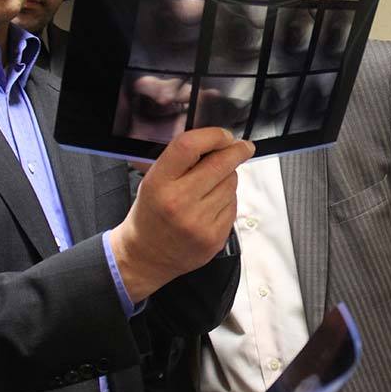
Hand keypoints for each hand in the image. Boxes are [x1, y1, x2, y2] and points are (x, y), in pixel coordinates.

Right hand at [110, 127, 253, 301]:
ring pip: (231, 183)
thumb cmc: (152, 213)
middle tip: (243, 147)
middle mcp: (178, 202)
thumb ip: (180, 160)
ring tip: (211, 186)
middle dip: (237, 151)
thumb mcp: (153, 180)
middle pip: (220, 164)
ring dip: (228, 178)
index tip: (225, 135)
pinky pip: (233, 205)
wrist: (147, 256)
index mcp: (158, 183)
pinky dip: (227, 200)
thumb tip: (217, 142)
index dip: (213, 135)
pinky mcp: (214, 237)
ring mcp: (198, 222)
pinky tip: (212, 206)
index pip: (189, 146)